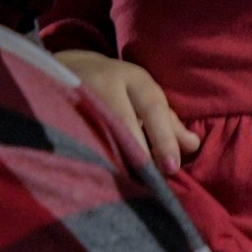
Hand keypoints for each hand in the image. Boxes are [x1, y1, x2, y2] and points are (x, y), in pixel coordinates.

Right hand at [54, 50, 200, 172]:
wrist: (69, 67)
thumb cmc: (118, 86)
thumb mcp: (143, 94)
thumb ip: (168, 121)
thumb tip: (192, 146)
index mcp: (132, 78)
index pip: (152, 108)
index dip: (164, 139)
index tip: (172, 167)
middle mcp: (104, 83)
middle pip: (125, 123)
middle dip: (141, 155)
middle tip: (153, 181)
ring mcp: (78, 97)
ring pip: (101, 134)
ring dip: (117, 161)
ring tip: (130, 185)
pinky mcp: (58, 112)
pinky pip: (79, 140)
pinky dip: (95, 158)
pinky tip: (103, 176)